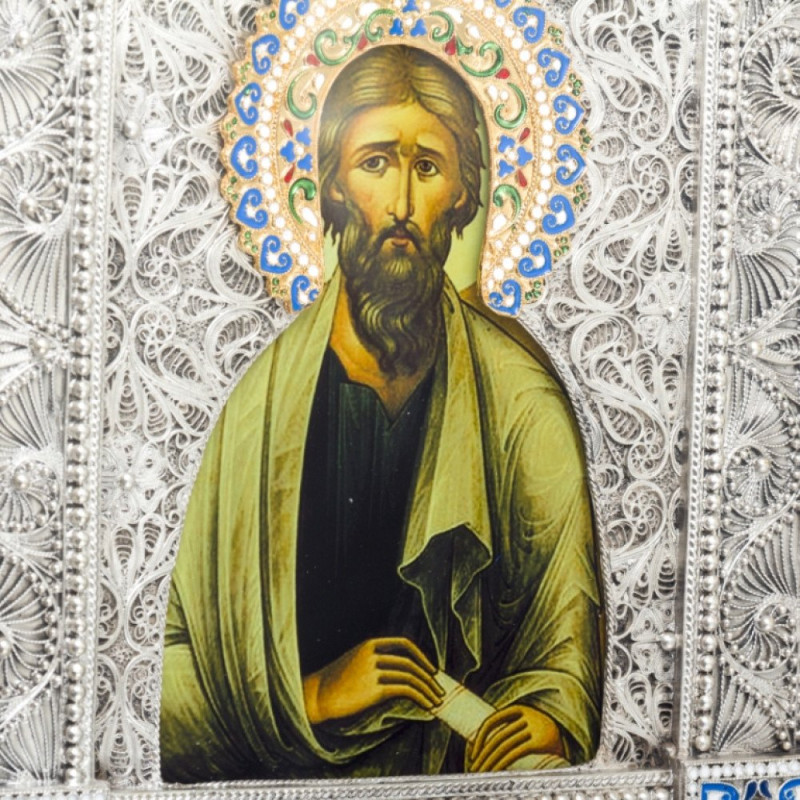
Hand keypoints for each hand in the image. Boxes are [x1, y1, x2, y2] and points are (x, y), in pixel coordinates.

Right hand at [302, 637, 443, 724]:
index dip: (421, 656)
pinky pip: (405, 690)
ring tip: (437, 701)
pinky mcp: (374, 689)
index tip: (431, 670)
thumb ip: (375, 661)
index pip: (404, 643)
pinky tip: (427, 705)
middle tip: (440, 690)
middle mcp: (373, 654)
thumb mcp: (355, 663)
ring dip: (428, 690)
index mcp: (369, 644)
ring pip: (410, 676)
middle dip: (429, 677)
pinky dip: (420, 697)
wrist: (316, 697)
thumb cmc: (335, 684)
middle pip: (410, 662)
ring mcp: (373, 670)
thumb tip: (402, 674)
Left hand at [468, 705, 563, 771]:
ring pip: (503, 746)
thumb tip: (480, 745)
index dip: (480, 738)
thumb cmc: (543, 736)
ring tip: (481, 774)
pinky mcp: (539, 742)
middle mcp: (526, 716)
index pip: (492, 721)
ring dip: (489, 763)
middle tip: (474, 769)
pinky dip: (500, 763)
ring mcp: (533, 728)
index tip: (473, 755)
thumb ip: (509, 730)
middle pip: (497, 738)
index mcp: (519, 708)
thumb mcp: (527, 726)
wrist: (572, 740)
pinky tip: (494, 773)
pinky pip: (513, 753)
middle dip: (483, 756)